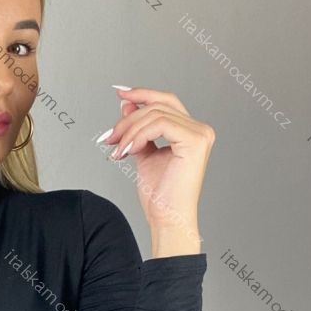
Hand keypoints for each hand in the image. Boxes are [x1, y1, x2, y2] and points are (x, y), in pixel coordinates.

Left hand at [101, 86, 214, 237]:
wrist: (166, 218)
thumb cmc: (159, 194)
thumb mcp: (143, 153)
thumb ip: (138, 129)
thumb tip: (127, 104)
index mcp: (191, 131)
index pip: (165, 102)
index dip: (142, 94)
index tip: (119, 93)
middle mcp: (200, 129)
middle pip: (158, 106)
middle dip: (128, 118)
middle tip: (110, 136)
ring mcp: (200, 134)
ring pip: (155, 115)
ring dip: (129, 130)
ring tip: (117, 150)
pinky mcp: (195, 141)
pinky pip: (160, 125)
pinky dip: (138, 135)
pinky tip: (128, 150)